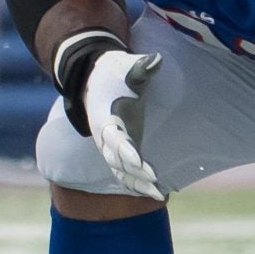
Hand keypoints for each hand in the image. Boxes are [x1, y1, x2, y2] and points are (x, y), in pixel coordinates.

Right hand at [82, 49, 164, 198]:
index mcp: (105, 118)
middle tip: (153, 179)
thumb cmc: (114, 74)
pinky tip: (158, 193)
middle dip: (134, 171)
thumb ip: (141, 67)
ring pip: (121, 172)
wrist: (95, 80)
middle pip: (116, 160)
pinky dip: (139, 185)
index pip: (114, 137)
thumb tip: (155, 59)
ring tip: (159, 194)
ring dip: (138, 184)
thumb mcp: (126, 67)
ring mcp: (111, 147)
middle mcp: (104, 137)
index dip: (126, 150)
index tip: (140, 162)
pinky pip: (126, 174)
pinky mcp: (120, 152)